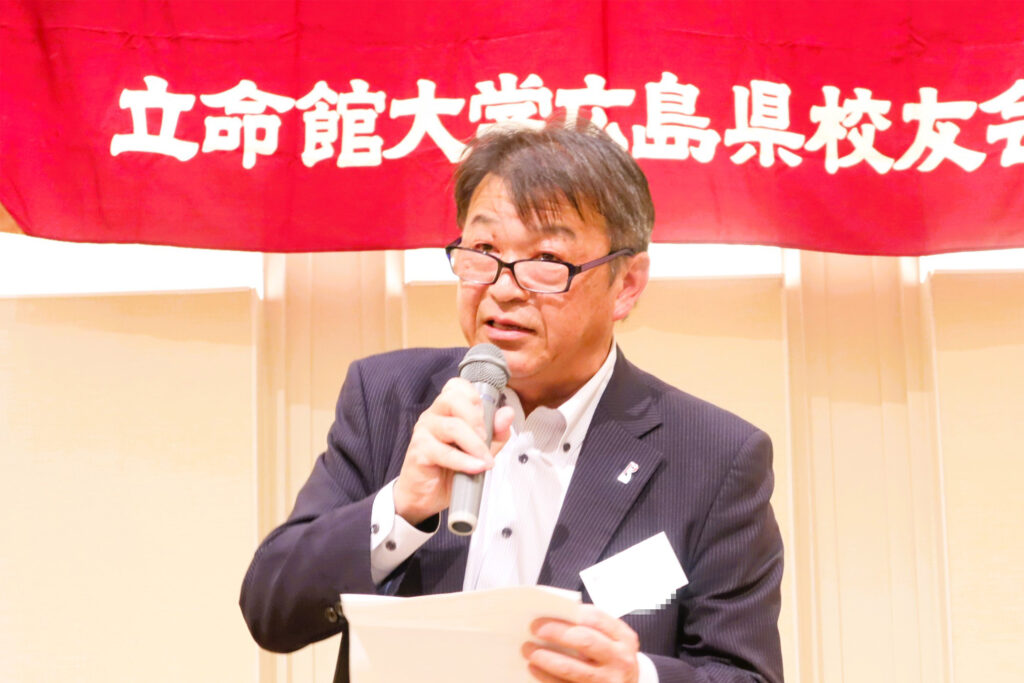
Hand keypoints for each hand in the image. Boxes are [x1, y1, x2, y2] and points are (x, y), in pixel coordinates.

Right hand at [393, 377, 512, 524]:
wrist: (425, 496)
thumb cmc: (449, 469)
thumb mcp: (479, 450)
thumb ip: (495, 432)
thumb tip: (507, 413)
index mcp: (446, 409)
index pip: (457, 386)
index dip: (475, 397)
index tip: (486, 417)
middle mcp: (432, 415)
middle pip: (453, 399)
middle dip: (476, 418)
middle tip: (486, 438)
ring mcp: (424, 432)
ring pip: (452, 426)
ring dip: (475, 444)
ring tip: (486, 460)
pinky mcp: (419, 451)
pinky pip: (443, 451)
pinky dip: (464, 461)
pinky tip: (476, 468)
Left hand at [522, 605, 639, 682]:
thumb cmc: (614, 659)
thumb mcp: (613, 640)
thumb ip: (591, 627)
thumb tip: (555, 616)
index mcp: (623, 638)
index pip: (596, 619)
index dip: (569, 614)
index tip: (548, 613)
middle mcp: (619, 660)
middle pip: (584, 641)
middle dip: (556, 633)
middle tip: (535, 629)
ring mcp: (607, 681)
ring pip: (571, 669)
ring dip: (546, 658)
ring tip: (529, 650)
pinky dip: (547, 677)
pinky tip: (535, 669)